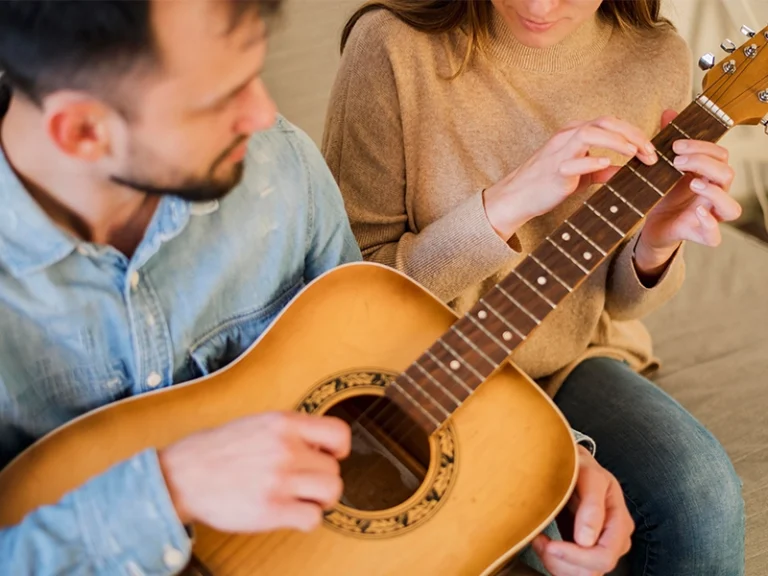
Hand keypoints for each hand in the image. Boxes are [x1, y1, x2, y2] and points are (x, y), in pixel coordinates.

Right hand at [159, 411, 350, 532]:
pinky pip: (312, 518)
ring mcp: (279, 480)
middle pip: (334, 470)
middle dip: (321, 478)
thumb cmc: (218, 450)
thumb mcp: (258, 423)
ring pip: (331, 492)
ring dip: (319, 500)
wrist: (183, 475)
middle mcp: (285, 449)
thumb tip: (323, 447)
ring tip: (301, 499)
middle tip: (303, 483)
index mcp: (283, 424)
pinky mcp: (271, 510)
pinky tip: (289, 513)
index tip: (329, 457)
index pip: (338, 434)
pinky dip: (305, 519)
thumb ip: (291, 431)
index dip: (339, 449)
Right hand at [483, 116, 657, 240]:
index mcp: (573, 134)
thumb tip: (621, 172)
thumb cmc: (544, 184)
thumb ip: (599, 171)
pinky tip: (607, 165)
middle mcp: (567, 137)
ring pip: (590, 133)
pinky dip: (592, 161)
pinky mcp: (554, 170)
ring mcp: (559, 152)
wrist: (516, 197)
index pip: (609, 123)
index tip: (650, 150)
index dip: (633, 133)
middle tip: (650, 152)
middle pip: (604, 122)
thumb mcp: (577, 175)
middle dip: (632, 134)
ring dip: (616, 141)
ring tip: (634, 153)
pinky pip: (573, 161)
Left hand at [532, 446, 633, 575]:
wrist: (571, 464)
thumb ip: (591, 504)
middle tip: (539, 540)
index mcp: (620, 523)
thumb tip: (586, 540)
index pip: (604, 556)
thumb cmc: (581, 467)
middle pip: (592, 571)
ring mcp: (600, 548)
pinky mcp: (584, 552)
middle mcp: (614, 541)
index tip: (550, 544)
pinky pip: (570, 571)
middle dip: (562, 561)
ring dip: (555, 563)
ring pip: (580, 575)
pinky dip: (554, 562)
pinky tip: (543, 543)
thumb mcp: (589, 475)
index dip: (576, 556)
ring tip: (539, 540)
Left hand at [635, 109, 741, 276]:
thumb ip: (667, 141)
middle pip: (727, 174)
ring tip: (692, 183)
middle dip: (703, 163)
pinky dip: (709, 224)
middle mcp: (715, 194)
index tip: (676, 144)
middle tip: (677, 160)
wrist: (649, 225)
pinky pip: (715, 236)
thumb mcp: (661, 167)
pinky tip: (697, 212)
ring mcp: (711, 216)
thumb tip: (669, 112)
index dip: (702, 146)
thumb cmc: (661, 194)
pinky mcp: (701, 235)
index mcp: (708, 175)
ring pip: (731, 207)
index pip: (720, 155)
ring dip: (713, 192)